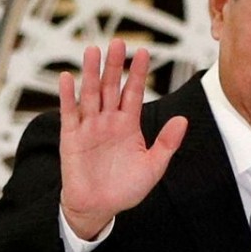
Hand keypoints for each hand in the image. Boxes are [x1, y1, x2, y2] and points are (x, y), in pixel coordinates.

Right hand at [58, 39, 187, 239]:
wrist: (98, 208)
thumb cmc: (125, 190)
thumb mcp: (153, 167)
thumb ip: (167, 143)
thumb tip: (183, 120)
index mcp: (128, 125)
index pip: (133, 92)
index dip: (138, 73)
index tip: (143, 52)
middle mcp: (108, 121)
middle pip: (111, 87)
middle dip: (114, 65)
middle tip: (118, 42)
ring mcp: (89, 127)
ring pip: (90, 94)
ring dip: (90, 73)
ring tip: (92, 51)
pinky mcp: (71, 137)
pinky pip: (69, 113)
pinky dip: (67, 96)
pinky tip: (67, 78)